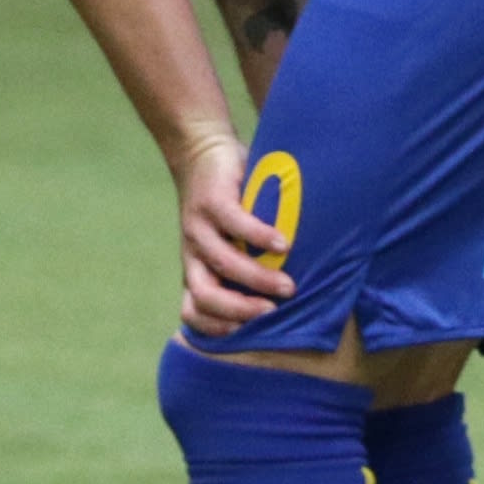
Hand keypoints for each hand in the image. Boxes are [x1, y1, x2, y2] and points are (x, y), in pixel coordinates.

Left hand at [170, 130, 293, 334]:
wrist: (201, 152)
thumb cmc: (225, 205)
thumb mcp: (230, 241)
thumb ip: (248, 265)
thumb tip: (292, 298)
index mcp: (196, 268)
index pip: (191, 312)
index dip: (215, 328)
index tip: (249, 331)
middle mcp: (192, 253)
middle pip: (204, 295)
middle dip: (239, 310)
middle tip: (273, 311)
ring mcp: (198, 227)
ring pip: (223, 263)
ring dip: (258, 278)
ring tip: (288, 285)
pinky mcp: (212, 201)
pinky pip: (235, 224)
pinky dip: (260, 237)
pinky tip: (283, 242)